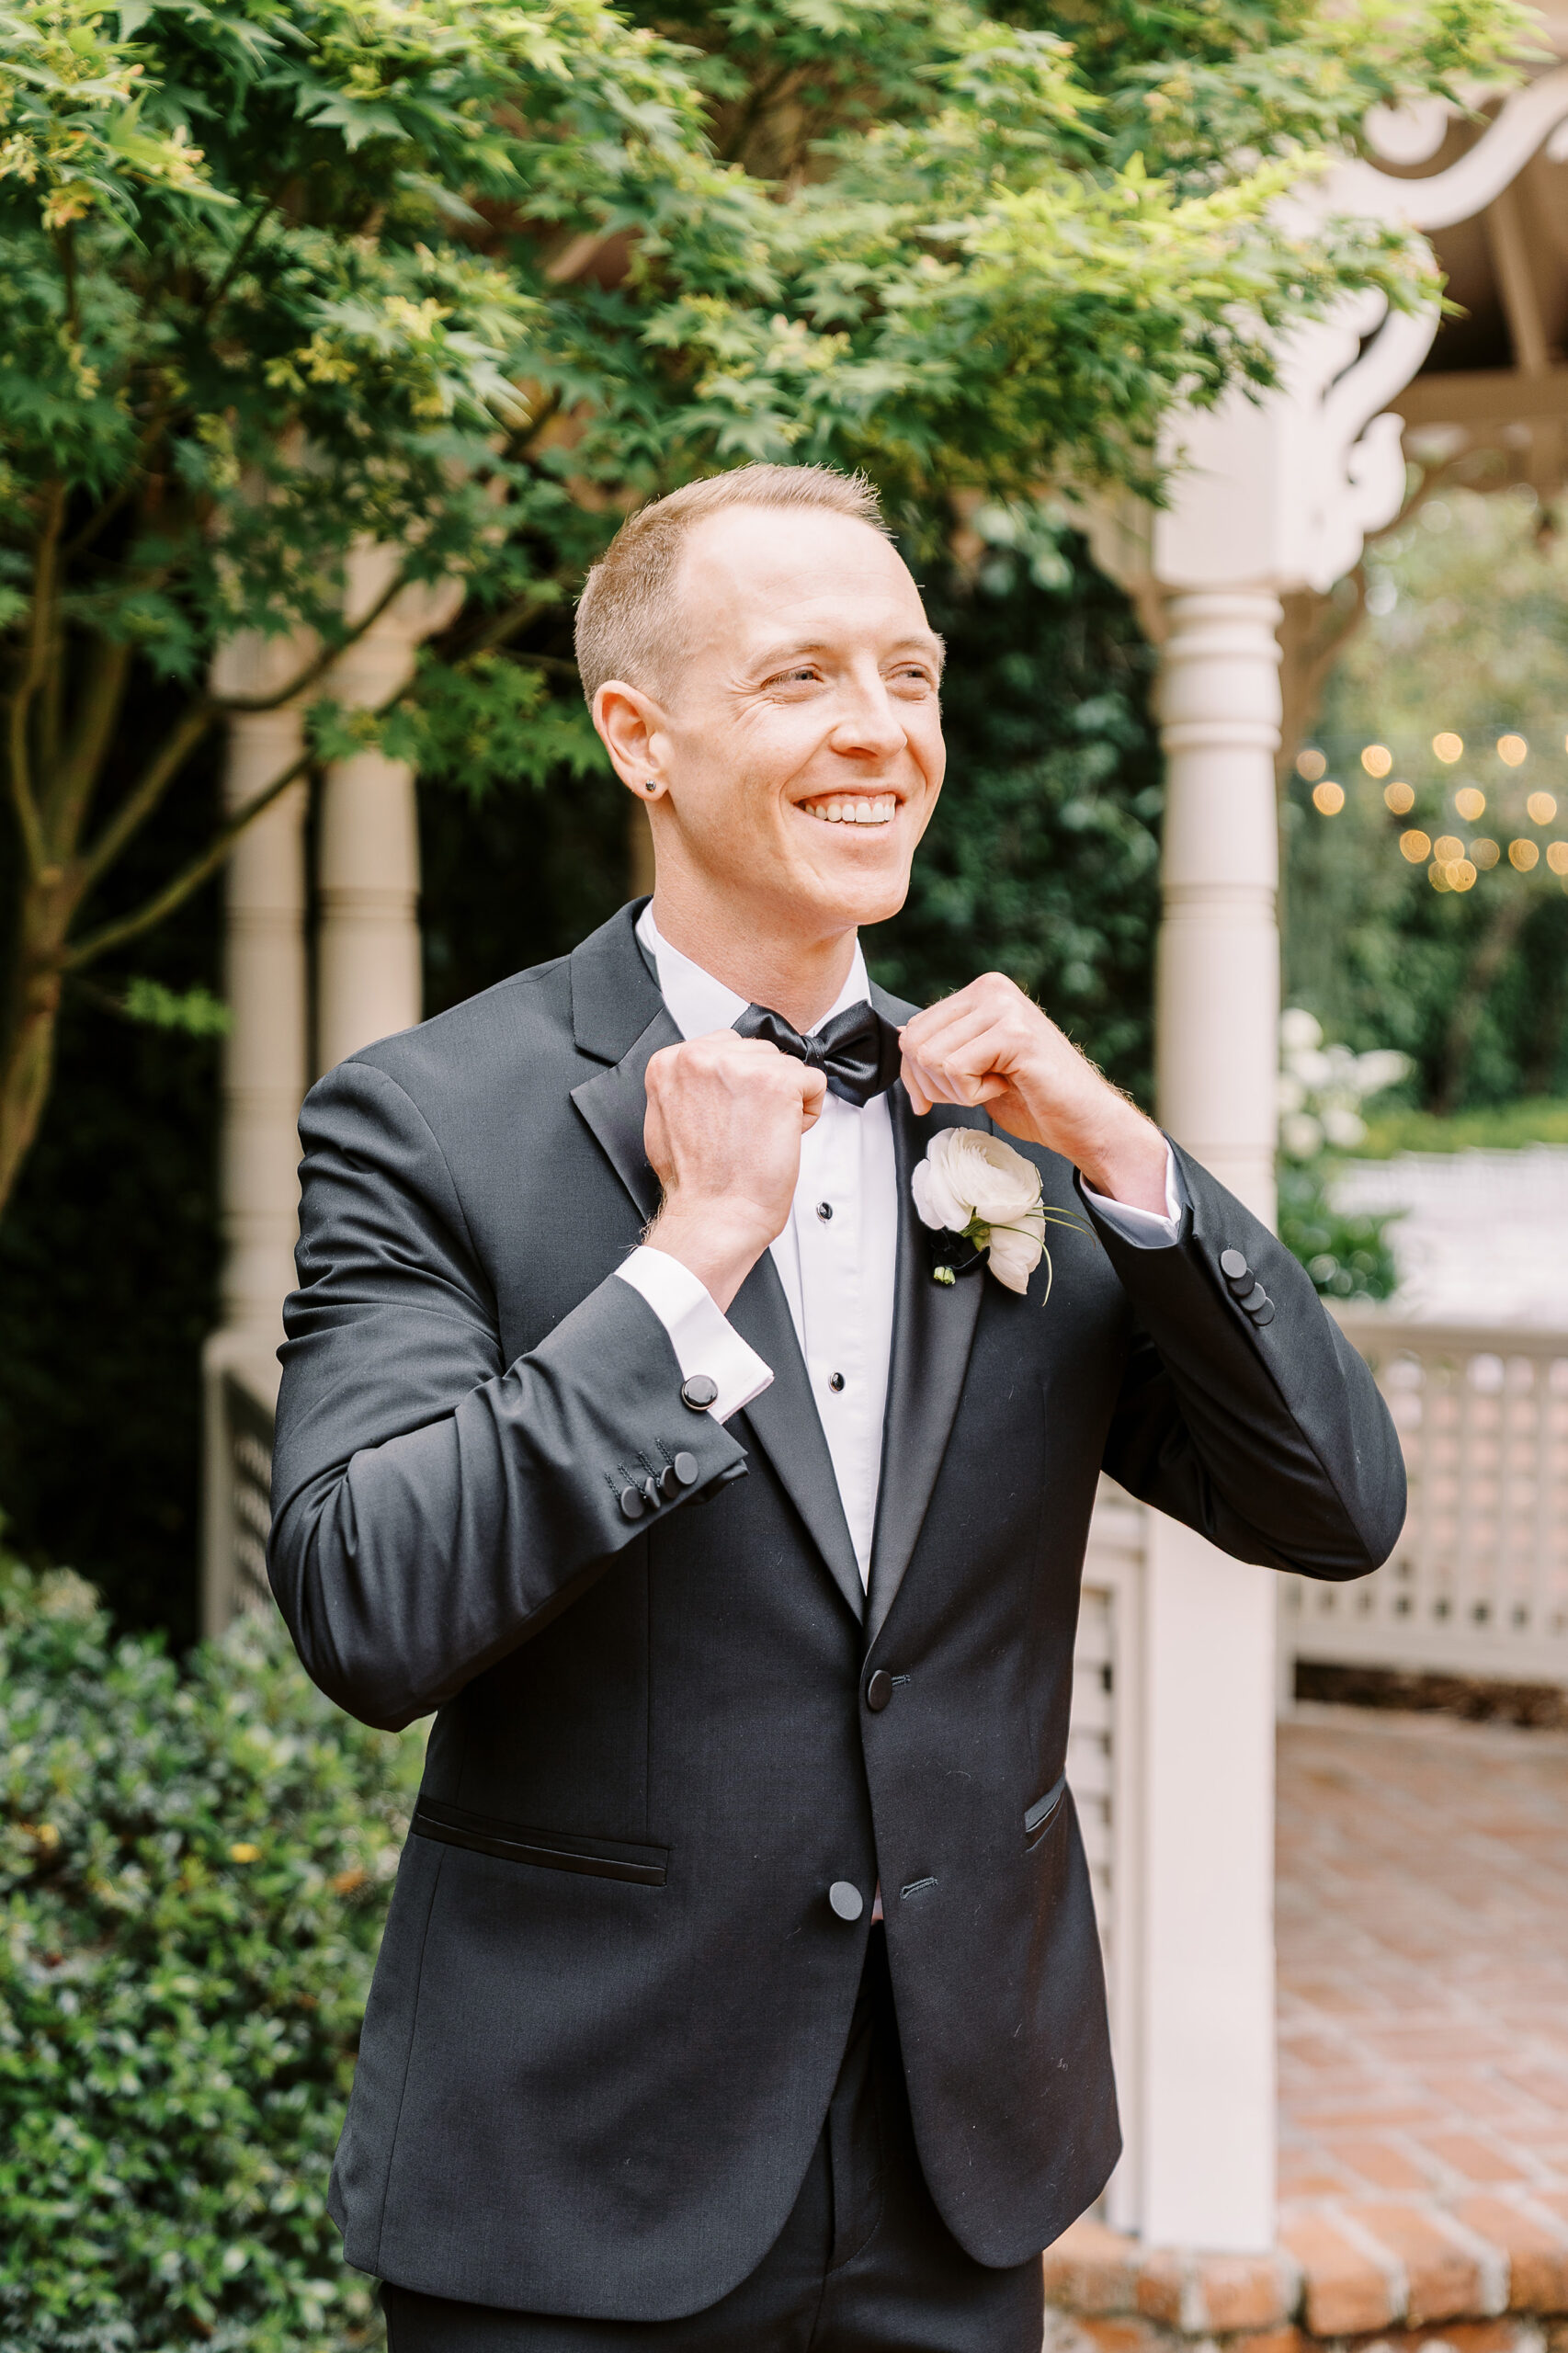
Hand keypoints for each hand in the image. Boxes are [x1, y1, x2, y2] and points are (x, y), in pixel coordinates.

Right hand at [643, 1032, 825, 1309]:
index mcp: (670, 1063)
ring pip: (787, 1065)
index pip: (726, 1047)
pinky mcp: (777, 1082)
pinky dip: (808, 1112)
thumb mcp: (665, 1120)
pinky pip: (814, 1081)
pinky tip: (782, 1135)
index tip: (731, 1114)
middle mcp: (701, 1058)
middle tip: (746, 1129)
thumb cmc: (696, 1183)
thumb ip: (685, 1086)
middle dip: (762, 1088)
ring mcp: (741, 1067)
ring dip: (785, 1101)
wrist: (714, 1216)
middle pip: (759, 1052)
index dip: (739, 1084)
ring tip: (760, 1134)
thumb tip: (708, 1078)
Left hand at [899, 974, 1168, 1214]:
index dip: (916, 1076)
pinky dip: (973, 1094)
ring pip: (932, 1058)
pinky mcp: (1015, 1034)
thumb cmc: (1034, 1098)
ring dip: (957, 1091)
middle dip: (935, 1085)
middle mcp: (991, 988)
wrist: (1084, 1122)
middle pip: (915, 1044)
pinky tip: (1004, 1087)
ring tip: (994, 1087)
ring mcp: (1005, 1007)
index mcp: (982, 990)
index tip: (942, 1097)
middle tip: (975, 1092)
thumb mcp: (976, 1066)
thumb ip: (944, 1045)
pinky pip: (956, 1069)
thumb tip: (902, 1034)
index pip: (912, 1030)